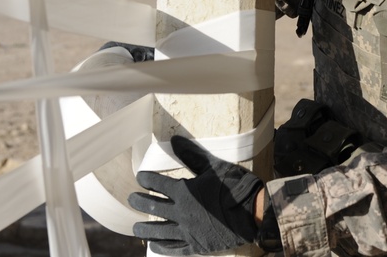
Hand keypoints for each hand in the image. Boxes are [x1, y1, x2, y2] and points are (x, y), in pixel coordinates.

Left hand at [130, 135, 262, 254]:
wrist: (255, 213)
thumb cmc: (236, 186)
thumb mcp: (214, 166)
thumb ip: (192, 155)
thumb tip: (173, 140)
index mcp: (185, 191)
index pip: (156, 184)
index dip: (146, 180)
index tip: (141, 178)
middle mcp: (182, 212)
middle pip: (152, 207)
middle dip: (139, 202)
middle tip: (131, 199)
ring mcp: (188, 231)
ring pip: (159, 231)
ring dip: (144, 228)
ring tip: (135, 227)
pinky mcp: (196, 245)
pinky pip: (174, 249)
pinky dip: (162, 247)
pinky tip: (155, 245)